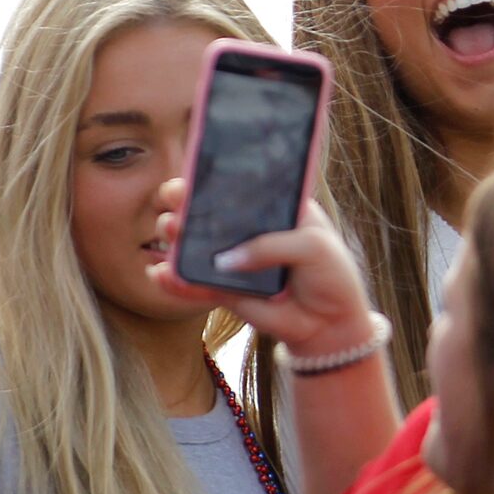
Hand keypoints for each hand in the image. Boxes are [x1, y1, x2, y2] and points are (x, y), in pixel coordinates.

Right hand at [147, 180, 380, 356]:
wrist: (332, 322)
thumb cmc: (330, 273)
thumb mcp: (313, 247)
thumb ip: (271, 246)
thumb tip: (226, 260)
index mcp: (274, 207)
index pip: (240, 185)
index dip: (216, 176)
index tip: (195, 171)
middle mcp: (249, 229)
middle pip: (210, 210)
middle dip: (186, 200)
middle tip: (175, 197)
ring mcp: (234, 259)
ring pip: (195, 244)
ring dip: (176, 236)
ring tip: (170, 230)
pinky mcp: (225, 291)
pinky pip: (195, 285)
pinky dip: (177, 281)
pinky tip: (162, 274)